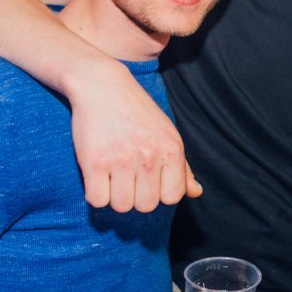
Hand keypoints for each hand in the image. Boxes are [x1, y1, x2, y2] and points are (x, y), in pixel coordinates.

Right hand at [67, 58, 201, 212]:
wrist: (102, 86)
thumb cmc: (137, 113)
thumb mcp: (167, 134)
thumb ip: (182, 167)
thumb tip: (196, 192)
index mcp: (171, 149)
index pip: (173, 197)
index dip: (160, 194)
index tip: (149, 181)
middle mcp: (149, 156)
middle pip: (146, 206)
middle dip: (136, 197)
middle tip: (127, 177)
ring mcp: (122, 160)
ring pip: (121, 206)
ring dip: (114, 197)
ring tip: (112, 175)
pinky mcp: (94, 162)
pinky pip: (97, 200)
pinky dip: (95, 194)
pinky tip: (97, 177)